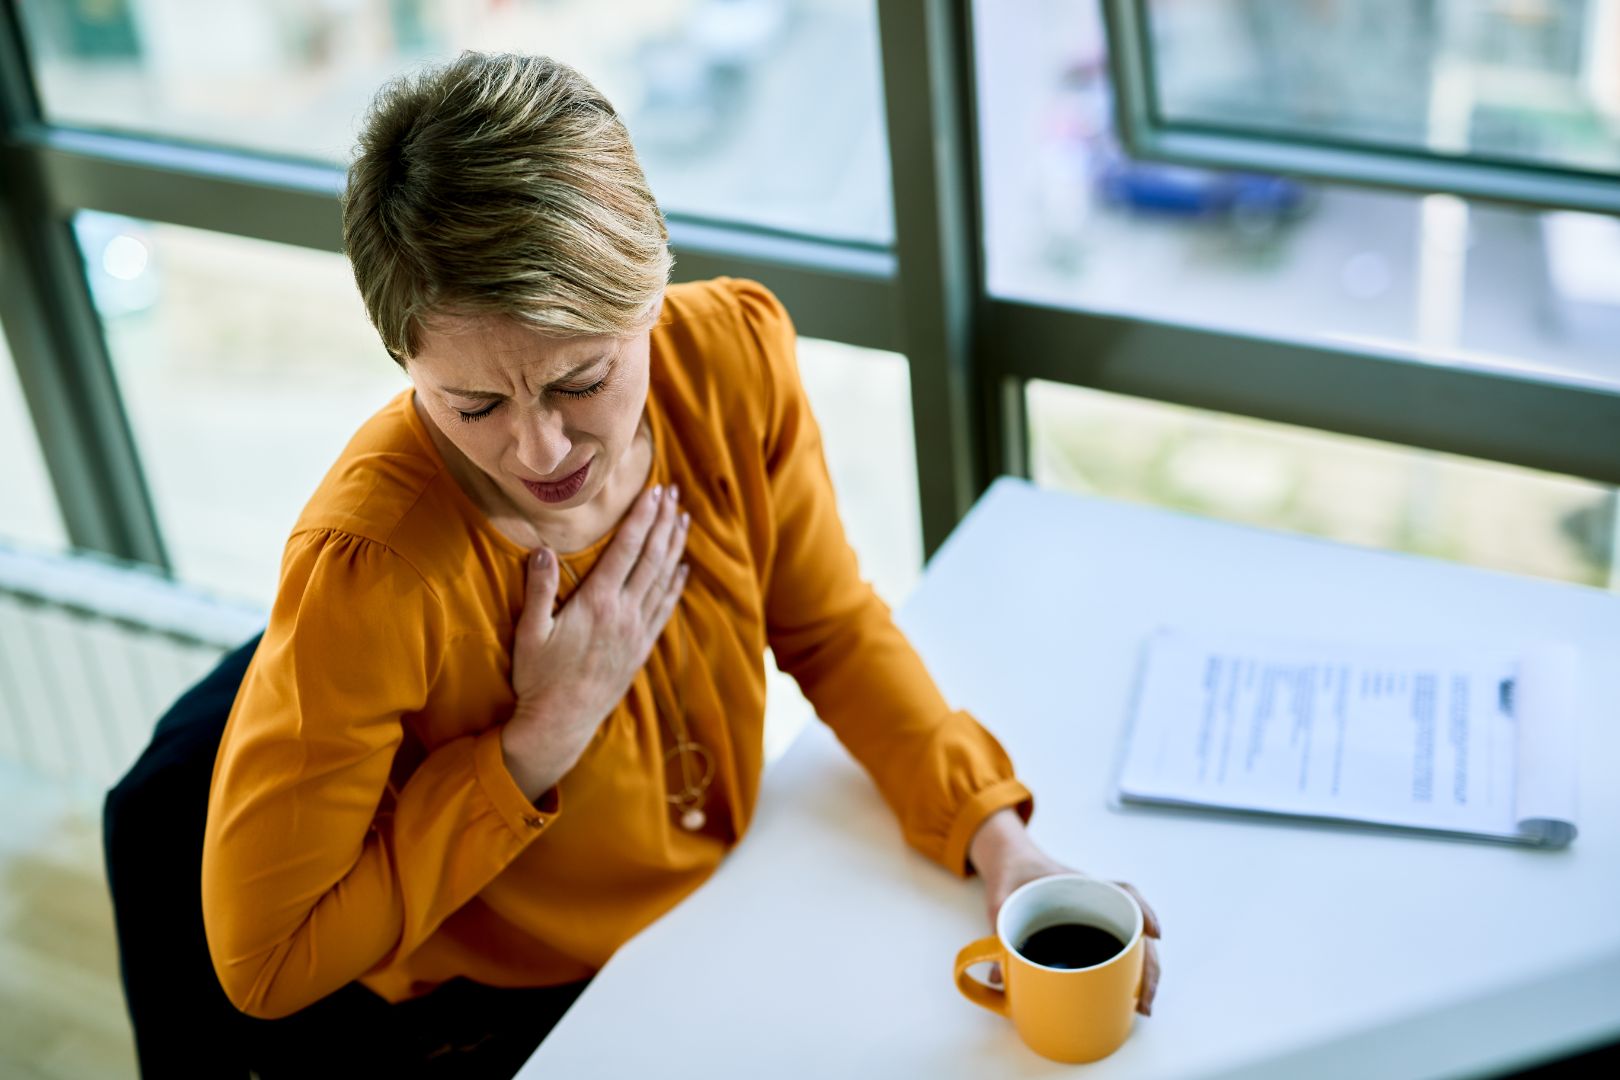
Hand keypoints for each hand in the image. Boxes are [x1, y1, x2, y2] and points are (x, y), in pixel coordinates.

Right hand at [500, 483, 689, 799]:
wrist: (561, 723)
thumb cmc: (538, 678)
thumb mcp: (530, 632)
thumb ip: (538, 590)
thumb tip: (543, 549)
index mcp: (597, 603)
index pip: (626, 549)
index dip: (642, 517)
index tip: (653, 491)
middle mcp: (624, 613)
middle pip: (651, 557)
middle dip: (663, 521)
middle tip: (673, 493)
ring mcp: (636, 631)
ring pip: (663, 579)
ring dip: (675, 546)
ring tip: (684, 519)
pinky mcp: (641, 649)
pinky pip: (665, 609)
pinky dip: (676, 585)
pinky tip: (683, 569)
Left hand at [969, 810, 1161, 1015]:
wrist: (1009, 861)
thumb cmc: (1012, 873)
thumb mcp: (1000, 896)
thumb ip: (998, 925)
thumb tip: (999, 975)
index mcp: (1079, 885)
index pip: (1122, 892)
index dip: (1142, 911)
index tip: (1153, 935)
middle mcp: (1095, 902)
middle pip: (1135, 929)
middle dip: (1148, 964)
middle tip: (1144, 1000)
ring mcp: (1094, 917)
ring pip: (1131, 943)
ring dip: (1142, 972)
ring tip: (1142, 1005)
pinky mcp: (1087, 932)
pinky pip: (1115, 950)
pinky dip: (1126, 971)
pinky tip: (1128, 995)